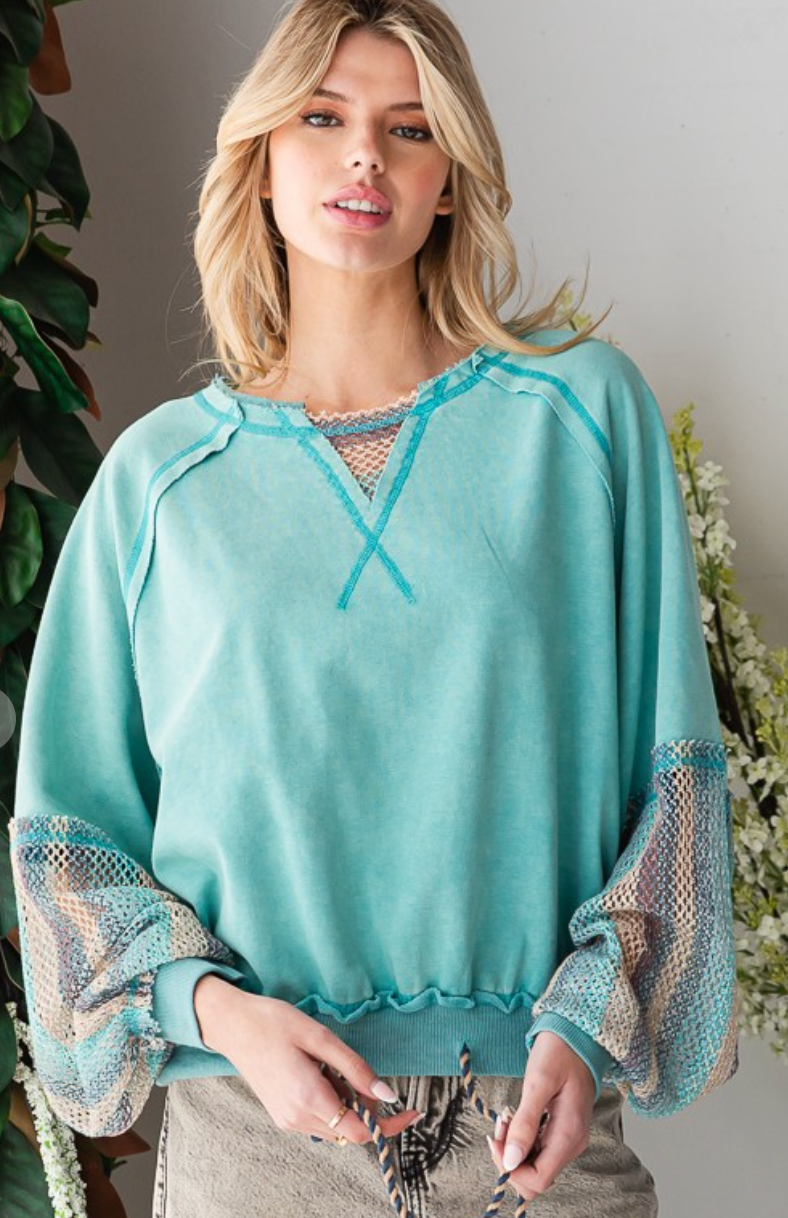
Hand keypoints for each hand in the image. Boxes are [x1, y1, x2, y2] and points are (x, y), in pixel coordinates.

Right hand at [194, 979, 421, 1144]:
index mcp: (308, 1097)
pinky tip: (318, 1075)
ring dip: (347, 1106)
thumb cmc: (274, 1023)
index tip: (412, 1112)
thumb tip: (388, 1094)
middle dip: (365, 1108)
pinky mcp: (281, 1116)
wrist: (232, 1025)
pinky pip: (318, 1123)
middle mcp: (297, 1118)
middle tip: (355, 1071)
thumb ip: (355, 1068)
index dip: (389, 1126)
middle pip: (350, 1131)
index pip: (360, 1131)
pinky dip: (330, 1105)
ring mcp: (287, 1121)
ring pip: (335, 1129)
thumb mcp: (320, 1037)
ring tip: (330, 1068)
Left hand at [486, 1031, 595, 1203]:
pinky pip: (539, 1150)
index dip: (512, 1169)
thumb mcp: (538, 1082)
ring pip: (535, 1165)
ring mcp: (568, 1139)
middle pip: (536, 1178)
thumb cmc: (559, 1053)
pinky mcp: (562, 1131)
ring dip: (514, 1148)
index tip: (496, 1140)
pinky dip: (522, 1140)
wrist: (577, 1035)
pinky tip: (515, 1118)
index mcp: (569, 1135)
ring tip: (506, 1118)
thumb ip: (526, 1123)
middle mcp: (572, 1144)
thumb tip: (511, 1161)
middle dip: (510, 1159)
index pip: (539, 1179)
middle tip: (500, 1127)